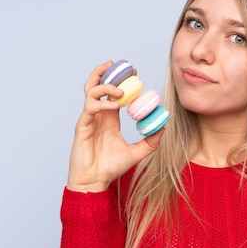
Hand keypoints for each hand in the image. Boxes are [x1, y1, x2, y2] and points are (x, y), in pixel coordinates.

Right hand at [66, 61, 163, 191]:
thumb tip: (164, 128)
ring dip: (106, 85)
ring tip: (120, 90)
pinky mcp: (82, 126)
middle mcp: (98, 115)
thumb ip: (151, 141)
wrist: (95, 182)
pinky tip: (114, 107)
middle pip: (97, 84)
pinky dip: (102, 104)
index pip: (113, 92)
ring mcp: (89, 119)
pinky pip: (90, 108)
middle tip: (122, 66)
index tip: (135, 72)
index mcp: (109, 118)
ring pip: (91, 91)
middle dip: (107, 72)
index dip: (121, 80)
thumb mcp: (137, 152)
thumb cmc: (110, 167)